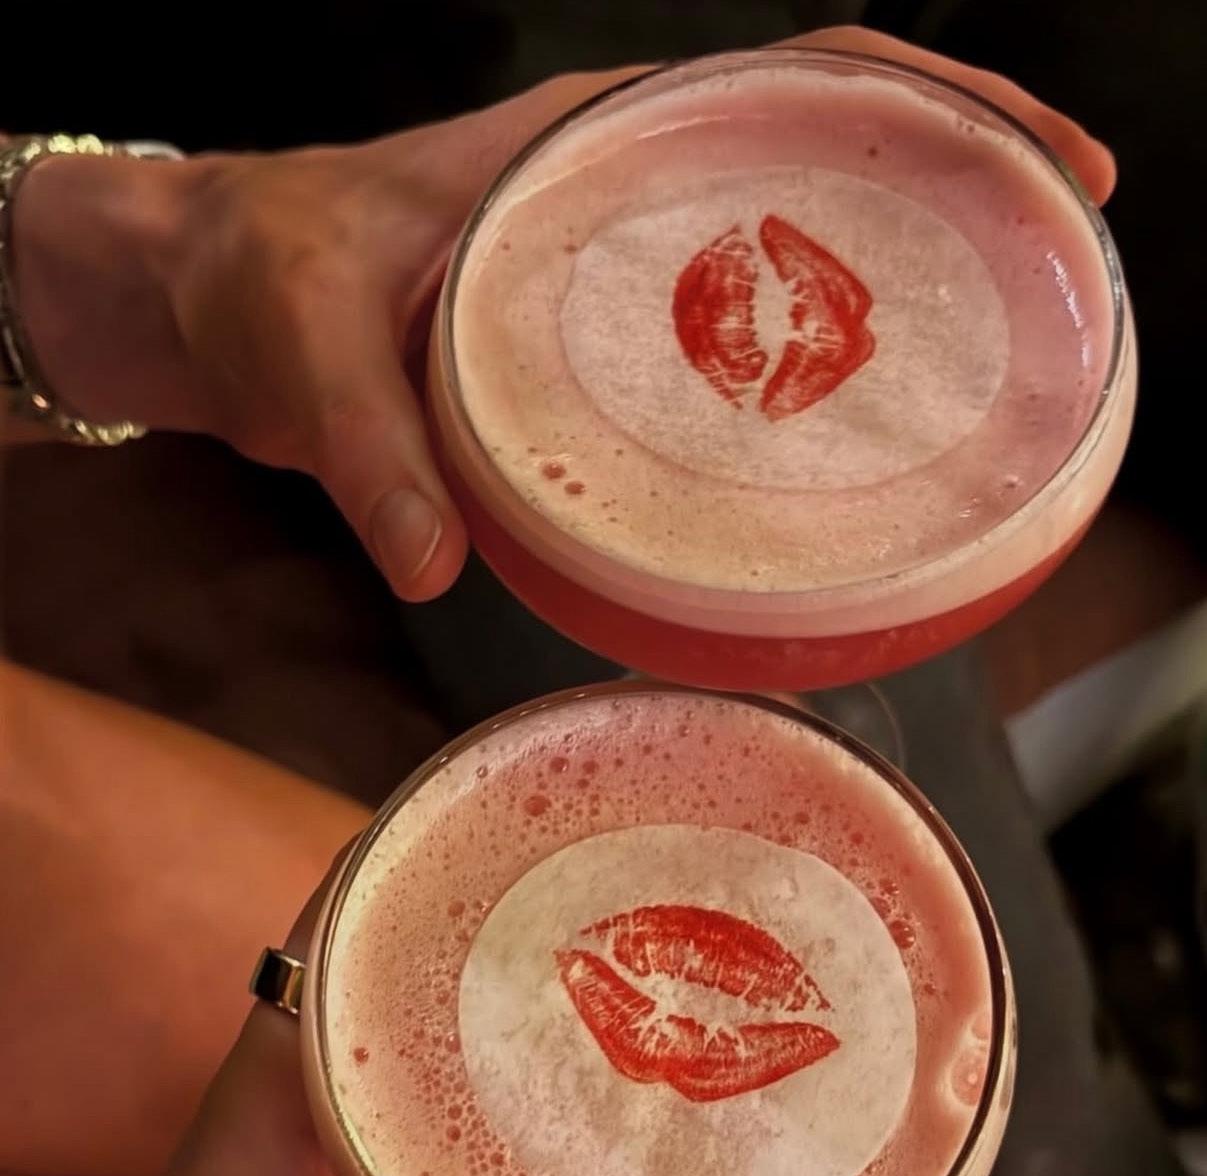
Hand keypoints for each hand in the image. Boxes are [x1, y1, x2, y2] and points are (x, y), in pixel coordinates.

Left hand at [0, 866, 693, 1175]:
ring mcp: (330, 1151)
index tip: (546, 808)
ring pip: (438, 1047)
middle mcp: (304, 1097)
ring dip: (523, 1017)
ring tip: (644, 978)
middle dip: (517, 924)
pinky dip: (518, 1111)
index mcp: (274, 1091)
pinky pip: (451, 1129)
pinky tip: (596, 1124)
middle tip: (639, 888)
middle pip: (416, 967)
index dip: (436, 849)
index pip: (348, 918)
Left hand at [11, 29, 1114, 600]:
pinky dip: (792, 399)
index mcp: (584, 148)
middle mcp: (621, 200)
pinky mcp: (595, 360)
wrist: (212, 306)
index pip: (801, 79)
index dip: (939, 105)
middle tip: (1064, 279)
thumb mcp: (306, 344)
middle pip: (834, 167)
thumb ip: (367, 451)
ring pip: (790, 266)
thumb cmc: (258, 281)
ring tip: (990, 380)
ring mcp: (615, 281)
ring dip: (894, 305)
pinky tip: (833, 472)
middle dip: (961, 202)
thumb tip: (441, 567)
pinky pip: (725, 363)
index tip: (1045, 159)